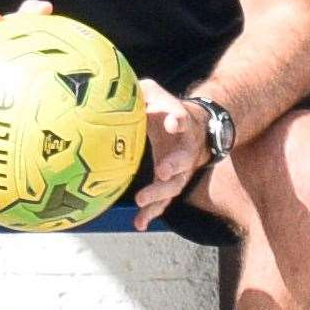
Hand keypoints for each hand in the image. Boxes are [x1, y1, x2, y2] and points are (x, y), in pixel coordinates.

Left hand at [132, 80, 210, 231]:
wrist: (193, 129)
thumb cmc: (166, 109)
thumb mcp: (155, 93)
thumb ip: (141, 90)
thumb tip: (115, 85)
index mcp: (180, 121)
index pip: (181, 118)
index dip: (177, 120)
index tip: (173, 123)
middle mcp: (185, 148)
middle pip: (184, 159)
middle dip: (174, 165)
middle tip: (161, 171)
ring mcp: (181, 169)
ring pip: (174, 185)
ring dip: (160, 194)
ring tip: (142, 202)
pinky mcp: (172, 184)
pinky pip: (163, 201)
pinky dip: (152, 212)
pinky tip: (139, 224)